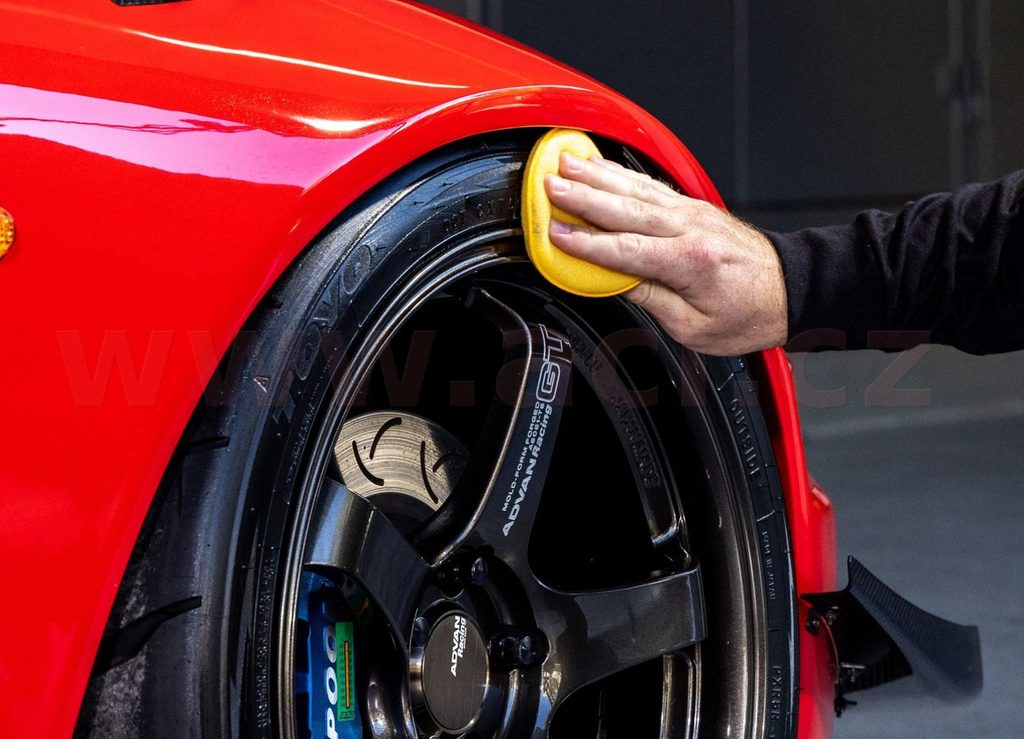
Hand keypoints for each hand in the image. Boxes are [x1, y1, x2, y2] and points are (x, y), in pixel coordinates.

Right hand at [544, 153, 787, 355]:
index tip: (555, 234)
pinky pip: (648, 186)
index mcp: (690, 262)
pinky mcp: (691, 206)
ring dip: (595, 175)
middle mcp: (689, 228)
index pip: (625, 250)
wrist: (790, 288)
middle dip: (582, 196)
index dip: (586, 243)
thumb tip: (612, 280)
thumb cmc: (748, 313)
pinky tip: (598, 165)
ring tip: (563, 162)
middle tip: (548, 184)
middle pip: (625, 209)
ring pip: (635, 189)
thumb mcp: (694, 327)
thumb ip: (651, 298)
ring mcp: (690, 212)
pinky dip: (620, 173)